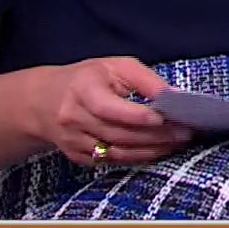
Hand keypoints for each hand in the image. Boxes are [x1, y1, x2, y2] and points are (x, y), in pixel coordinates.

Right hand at [30, 57, 191, 168]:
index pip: (109, 108)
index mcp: (83, 90)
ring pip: (118, 152)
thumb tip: (174, 96)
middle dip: (156, 135)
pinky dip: (138, 158)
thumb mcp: (115, 66)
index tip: (164, 118)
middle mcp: (74, 118)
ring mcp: (74, 141)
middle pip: (119, 133)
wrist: (42, 101)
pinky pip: (112, 161)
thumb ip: (145, 80)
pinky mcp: (77, 156)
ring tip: (178, 143)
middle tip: (186, 132)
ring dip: (152, 150)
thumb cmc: (87, 79)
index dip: (137, 116)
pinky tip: (158, 150)